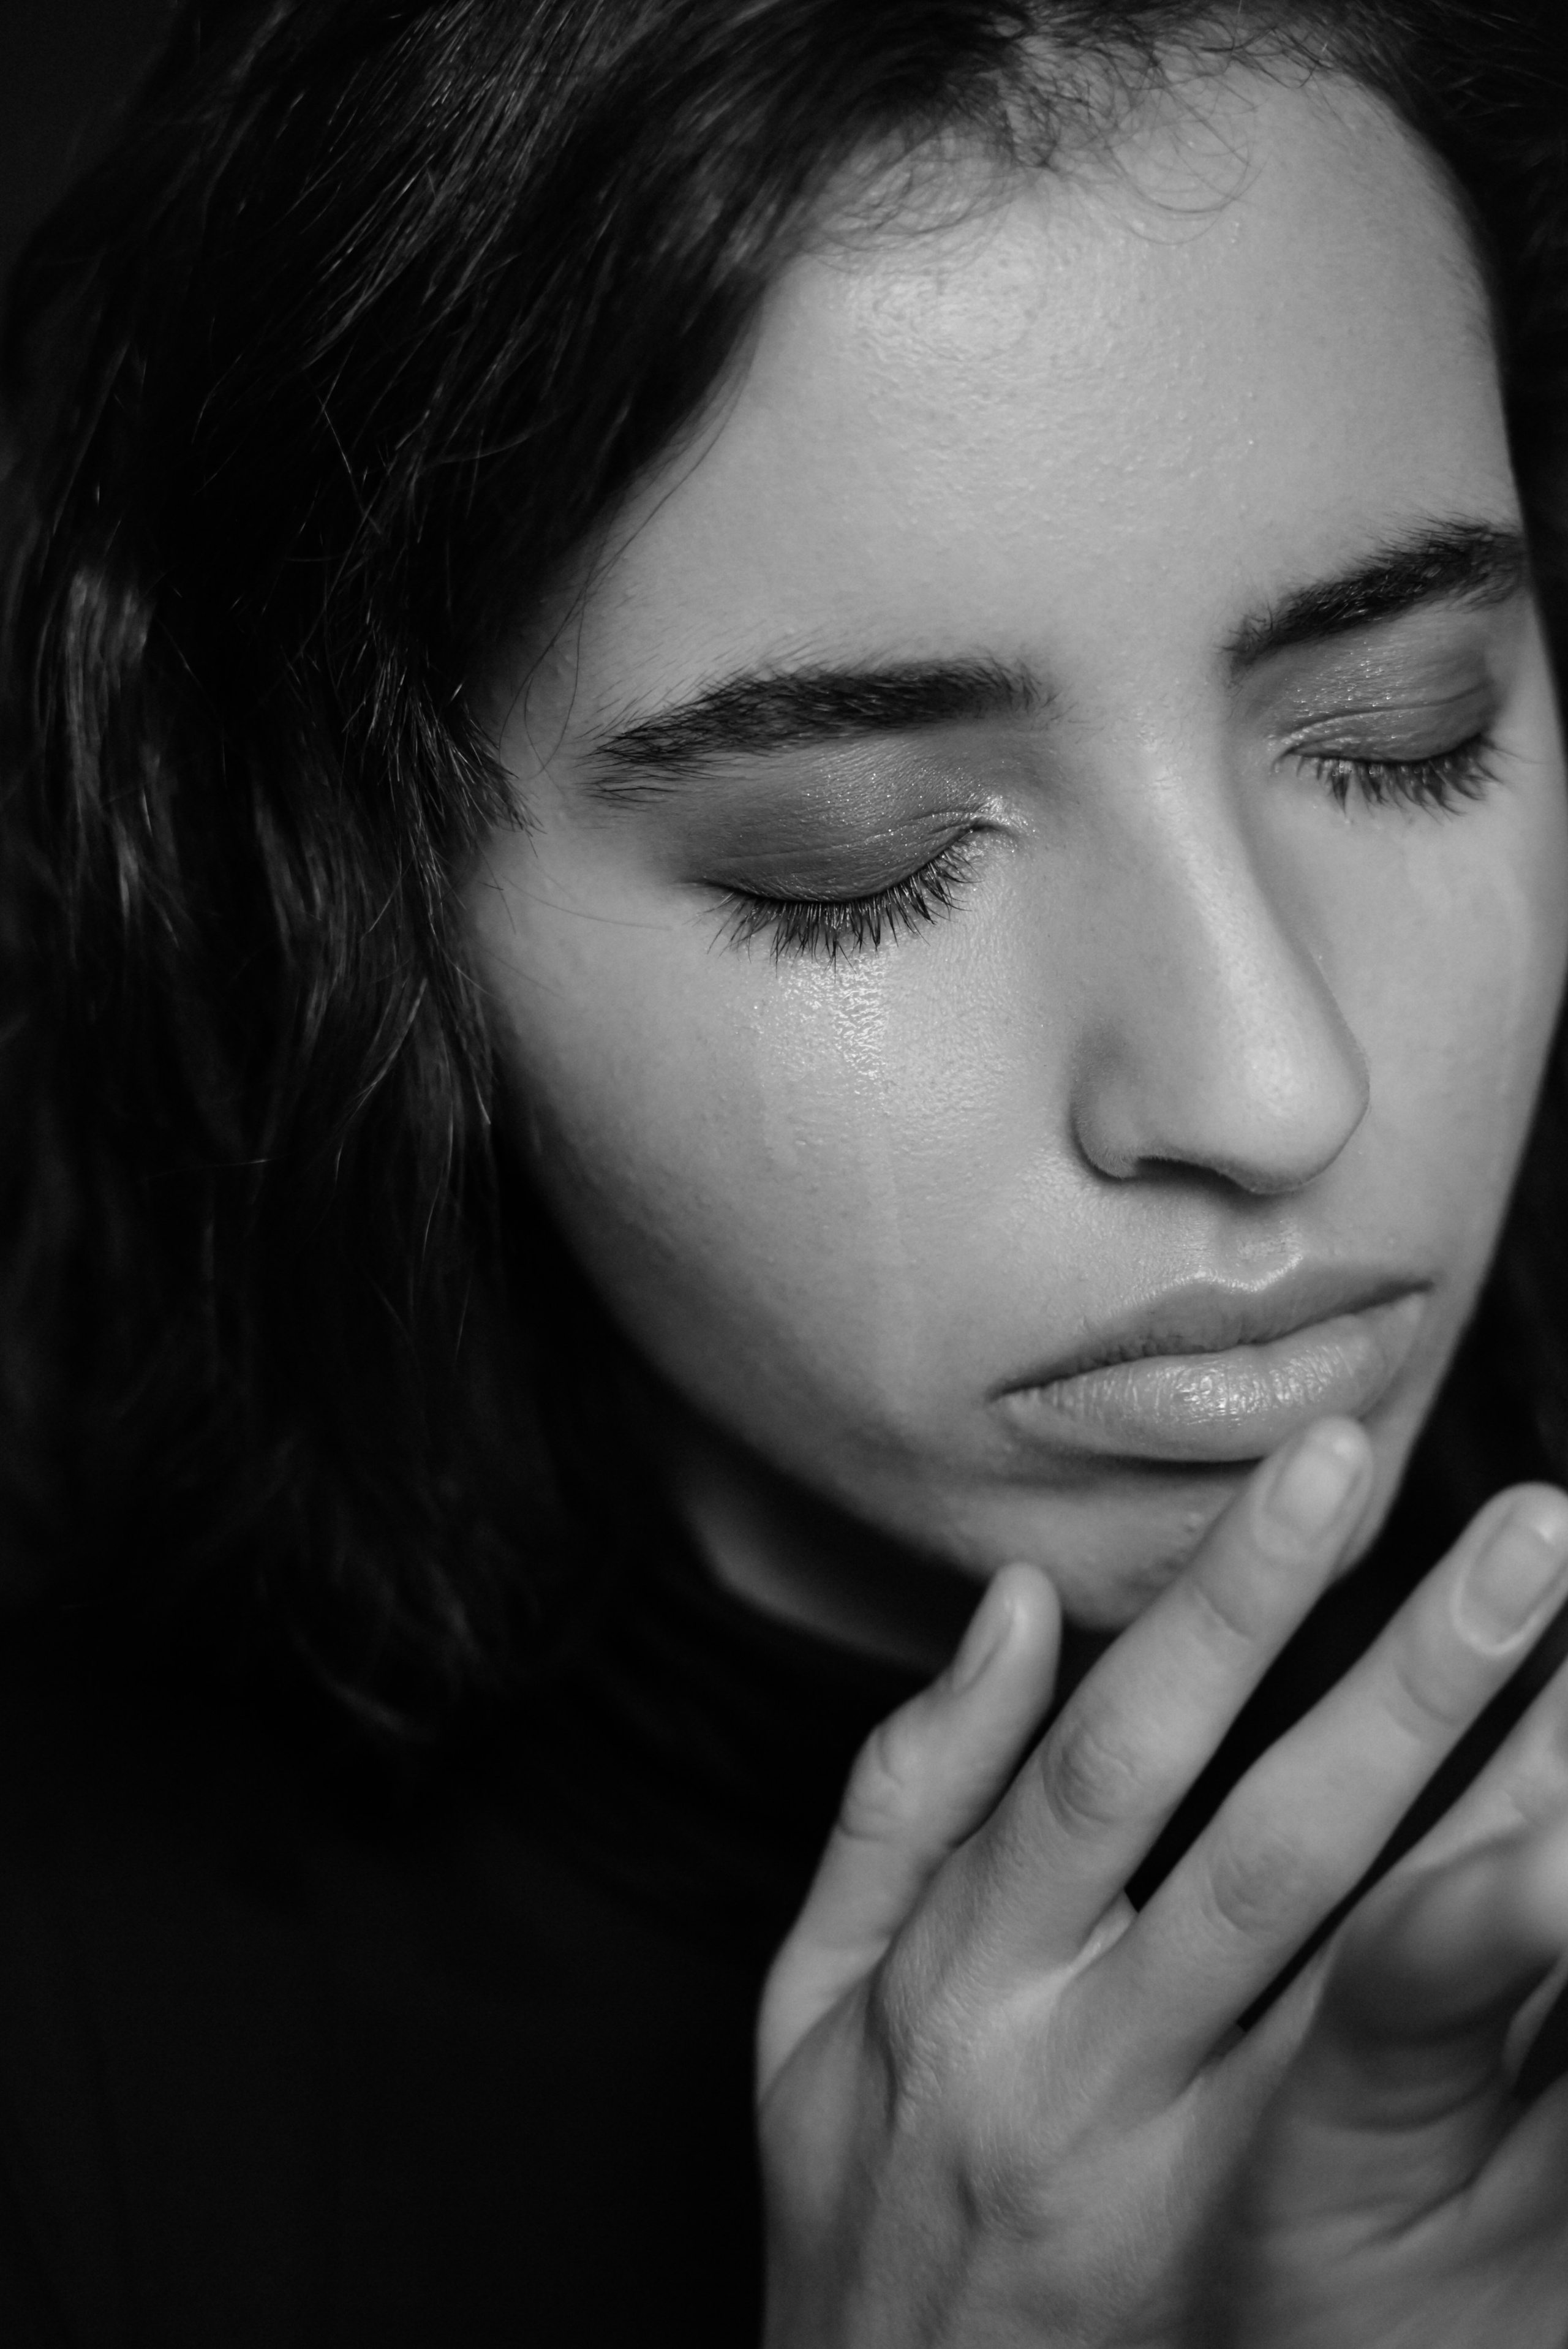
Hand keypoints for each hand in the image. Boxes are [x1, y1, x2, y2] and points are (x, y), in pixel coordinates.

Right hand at [756, 1426, 1567, 2347]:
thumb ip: (899, 1798)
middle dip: (1413, 1681)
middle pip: (1278, 1853)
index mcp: (961, 1990)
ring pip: (1388, 1987)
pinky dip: (1517, 1994)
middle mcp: (1089, 2081)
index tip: (1330, 1458)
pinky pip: (1440, 2122)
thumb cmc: (857, 2209)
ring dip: (1513, 1823)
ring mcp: (1204, 2192)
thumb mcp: (804, 2008)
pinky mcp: (1300, 2278)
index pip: (1117, 1755)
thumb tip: (1002, 1603)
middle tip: (1541, 1532)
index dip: (1227, 1602)